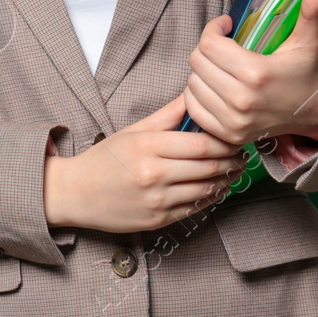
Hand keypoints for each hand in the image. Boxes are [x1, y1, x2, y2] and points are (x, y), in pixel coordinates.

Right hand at [43, 93, 246, 232]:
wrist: (75, 194)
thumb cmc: (103, 160)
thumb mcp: (132, 132)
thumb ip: (166, 116)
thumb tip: (192, 96)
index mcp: (146, 147)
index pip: (200, 144)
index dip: (225, 142)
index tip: (234, 137)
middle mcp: (153, 175)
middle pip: (208, 167)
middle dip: (232, 160)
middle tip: (242, 153)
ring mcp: (157, 200)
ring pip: (206, 190)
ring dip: (226, 180)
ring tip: (233, 170)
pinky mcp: (159, 220)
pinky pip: (196, 208)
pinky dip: (211, 197)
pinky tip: (216, 187)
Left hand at [183, 0, 317, 147]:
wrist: (313, 113)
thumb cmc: (305, 72)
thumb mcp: (308, 41)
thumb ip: (310, 13)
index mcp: (256, 74)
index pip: (209, 44)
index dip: (213, 29)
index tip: (226, 26)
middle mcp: (241, 100)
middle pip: (197, 62)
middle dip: (207, 49)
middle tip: (224, 46)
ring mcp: (233, 121)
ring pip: (191, 83)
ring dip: (202, 71)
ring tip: (221, 67)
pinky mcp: (227, 134)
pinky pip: (192, 107)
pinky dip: (197, 94)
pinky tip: (215, 86)